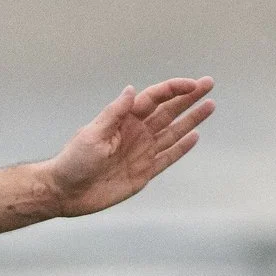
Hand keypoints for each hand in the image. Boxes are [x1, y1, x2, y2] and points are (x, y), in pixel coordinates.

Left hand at [41, 77, 215, 218]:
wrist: (66, 193)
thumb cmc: (74, 161)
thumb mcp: (92, 134)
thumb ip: (115, 113)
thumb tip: (131, 90)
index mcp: (124, 120)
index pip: (154, 98)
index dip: (173, 89)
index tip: (192, 84)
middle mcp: (137, 133)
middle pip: (168, 111)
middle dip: (189, 98)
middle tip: (209, 83)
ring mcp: (142, 152)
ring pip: (173, 132)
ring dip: (191, 119)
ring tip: (210, 105)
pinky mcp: (144, 172)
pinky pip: (167, 157)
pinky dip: (181, 147)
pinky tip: (194, 136)